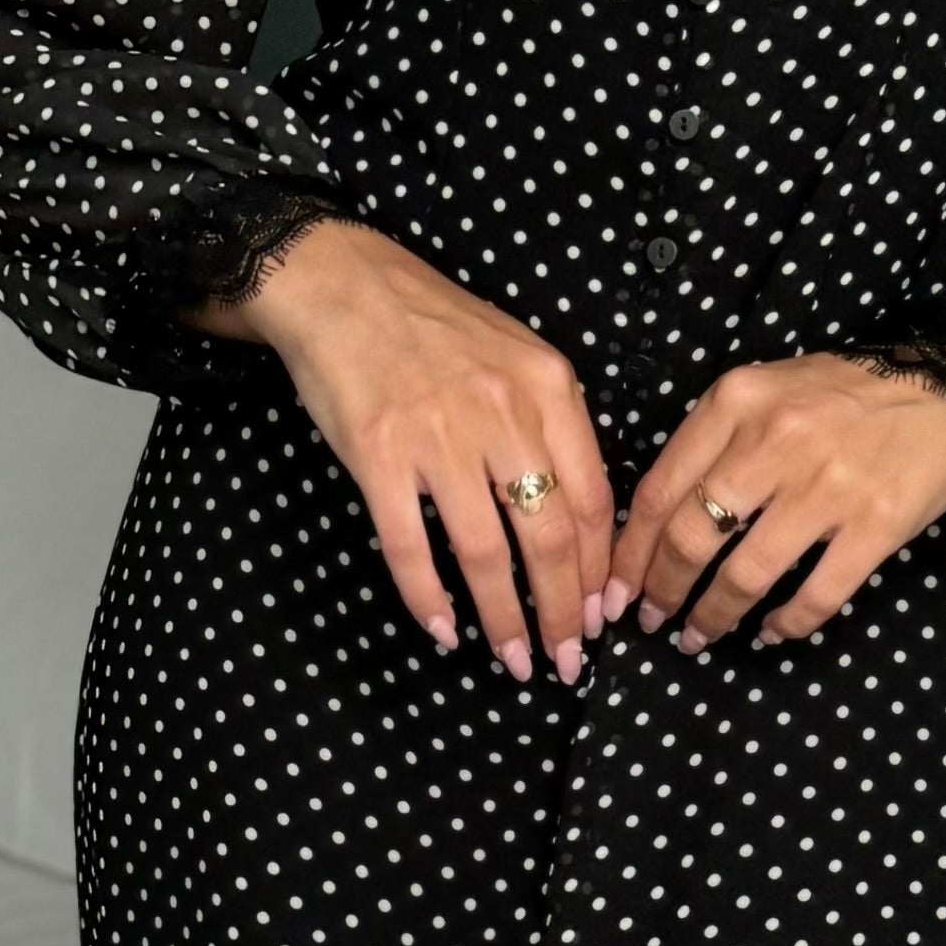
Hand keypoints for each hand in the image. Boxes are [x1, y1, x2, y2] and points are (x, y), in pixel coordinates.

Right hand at [181, 219, 613, 681]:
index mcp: (547, 387)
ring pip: (487, 552)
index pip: (594, 497)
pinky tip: (444, 631)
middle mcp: (502, 412)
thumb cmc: (432, 324)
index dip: (600, 569)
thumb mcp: (516, 355)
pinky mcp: (378, 455)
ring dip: (504, 619)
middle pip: (549, 536)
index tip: (603, 614)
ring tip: (515, 660)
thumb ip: (551, 424)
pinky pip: (411, 546)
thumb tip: (579, 515)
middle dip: (564, 612)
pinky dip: (429, 598)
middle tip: (566, 660)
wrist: (341, 286)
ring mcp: (438, 435)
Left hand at [608, 352, 945, 649]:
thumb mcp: (764, 392)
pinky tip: (768, 634)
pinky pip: (818, 594)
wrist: (943, 391)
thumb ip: (711, 440)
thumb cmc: (842, 396)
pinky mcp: (876, 523)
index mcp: (737, 402)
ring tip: (699, 637)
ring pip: (747, 573)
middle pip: (692, 536)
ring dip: (713, 617)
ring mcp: (829, 485)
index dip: (629, 551)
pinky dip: (786, 625)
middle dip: (662, 591)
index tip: (615, 590)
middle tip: (652, 622)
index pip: (659, 488)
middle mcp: (777, 441)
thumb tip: (653, 520)